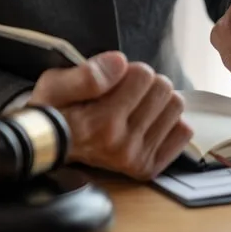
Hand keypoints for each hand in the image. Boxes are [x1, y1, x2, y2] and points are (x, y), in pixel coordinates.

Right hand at [28, 51, 192, 180]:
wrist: (46, 147)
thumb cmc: (54, 112)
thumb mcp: (55, 85)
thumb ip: (87, 74)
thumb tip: (120, 63)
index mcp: (101, 124)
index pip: (143, 74)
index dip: (129, 70)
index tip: (114, 80)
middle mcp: (121, 146)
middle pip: (164, 89)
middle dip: (146, 83)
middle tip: (125, 93)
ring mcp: (136, 160)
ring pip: (176, 107)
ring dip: (159, 101)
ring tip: (135, 106)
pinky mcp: (147, 168)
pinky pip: (183, 132)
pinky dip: (169, 123)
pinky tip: (146, 123)